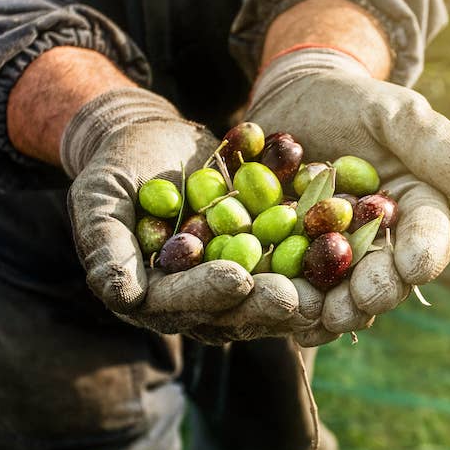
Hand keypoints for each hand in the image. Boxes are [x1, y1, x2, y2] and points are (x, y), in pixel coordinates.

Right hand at [65, 88, 313, 342]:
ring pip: (270, 296)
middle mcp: (196, 299)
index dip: (207, 293)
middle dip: (265, 304)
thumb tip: (119, 294)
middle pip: (233, 310)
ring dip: (302, 294)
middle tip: (297, 298)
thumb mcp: (100, 198)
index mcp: (151, 295)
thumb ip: (106, 245)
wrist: (153, 139)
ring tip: (332, 287)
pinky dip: (320, 261)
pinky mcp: (264, 260)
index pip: (179, 302)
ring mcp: (234, 282)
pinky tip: (349, 254)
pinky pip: (294, 264)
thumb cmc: (117, 167)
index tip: (235, 279)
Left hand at [245, 48, 449, 344]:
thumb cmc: (354, 101)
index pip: (429, 238)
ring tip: (317, 317)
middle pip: (385, 277)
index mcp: (416, 211)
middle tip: (361, 302)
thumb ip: (442, 152)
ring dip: (330, 309)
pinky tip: (275, 308)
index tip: (414, 267)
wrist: (293, 99)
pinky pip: (291, 285)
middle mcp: (381, 244)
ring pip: (338, 292)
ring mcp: (334, 256)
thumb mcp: (398, 115)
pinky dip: (285, 299)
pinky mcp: (290, 258)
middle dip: (375, 293)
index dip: (424, 255)